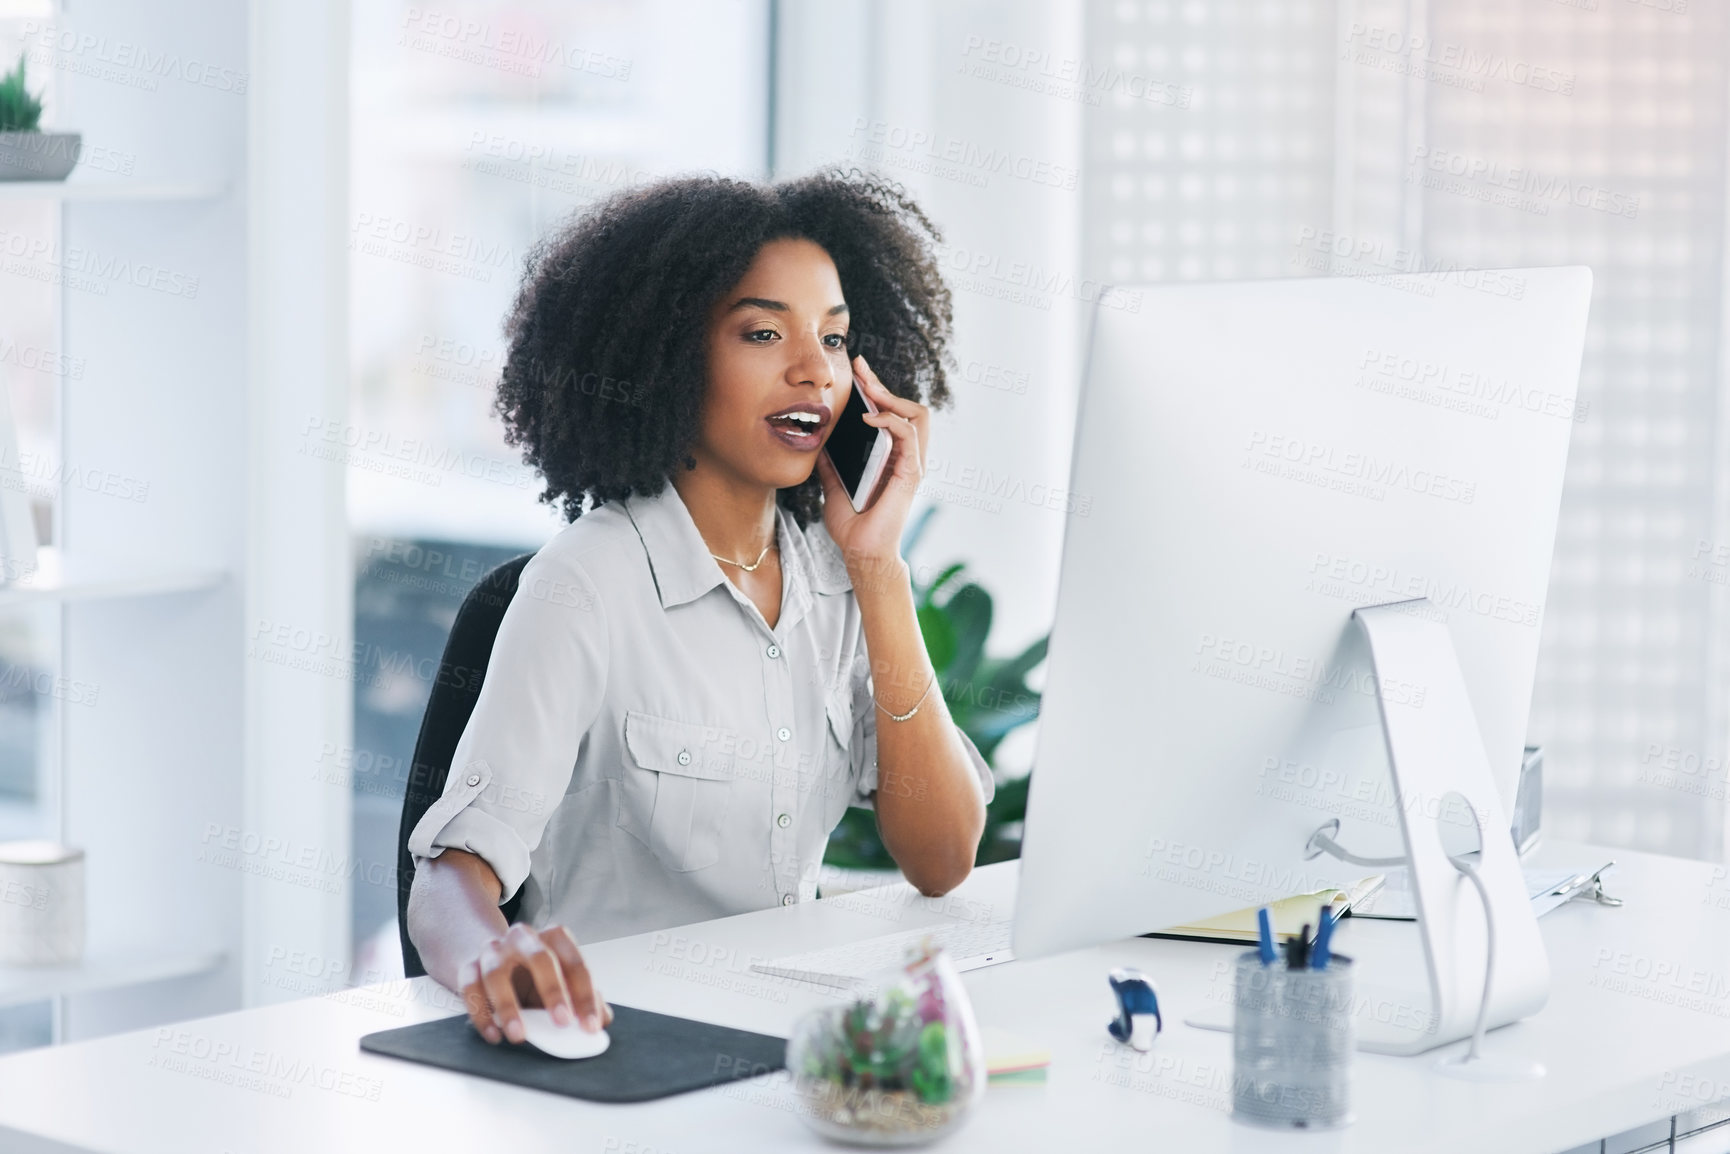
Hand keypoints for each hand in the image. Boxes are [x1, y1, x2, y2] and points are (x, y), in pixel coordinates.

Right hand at [457, 923, 612, 1043]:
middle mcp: (523, 938)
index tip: (591, 1025)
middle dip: (553, 991)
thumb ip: (582, 998)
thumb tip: (602, 1020)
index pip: (574, 963)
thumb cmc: (533, 973)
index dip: (585, 995)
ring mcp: (493, 950)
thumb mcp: (561, 982)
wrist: (491, 956)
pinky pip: (470, 988)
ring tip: (520, 1036)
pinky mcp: (468, 967)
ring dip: (509, 1006)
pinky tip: (494, 1035)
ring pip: (496, 973)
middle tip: (562, 1023)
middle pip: (539, 957)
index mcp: (553, 937)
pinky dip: (481, 1014)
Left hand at [816, 354, 928, 579]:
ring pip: (917, 415)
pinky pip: (909, 436)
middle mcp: (907, 458)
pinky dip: (890, 420)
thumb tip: (814, 440)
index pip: (894, 413)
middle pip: (908, 407)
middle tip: (860, 369)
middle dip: (884, 385)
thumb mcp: (833, 484)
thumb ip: (830, 462)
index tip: (857, 372)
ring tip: (868, 389)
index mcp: (892, 457)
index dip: (878, 390)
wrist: (860, 553)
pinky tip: (869, 416)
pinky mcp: (910, 474)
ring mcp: (912, 465)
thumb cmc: (853, 525)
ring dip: (892, 397)